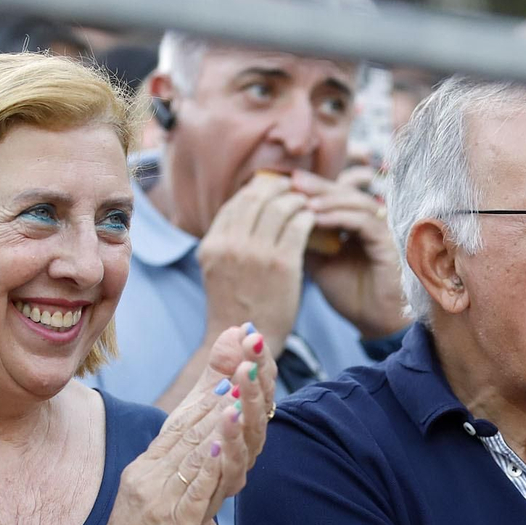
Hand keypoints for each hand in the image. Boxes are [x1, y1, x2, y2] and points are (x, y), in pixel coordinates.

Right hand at [77, 332, 264, 524]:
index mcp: (146, 468)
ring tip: (236, 394)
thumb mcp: (144, 493)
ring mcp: (160, 501)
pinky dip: (204, 471)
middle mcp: (150, 477)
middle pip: (187, 430)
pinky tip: (217, 451)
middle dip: (217, 396)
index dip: (206, 394)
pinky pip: (189, 495)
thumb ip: (164, 466)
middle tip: (242, 366)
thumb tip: (188, 439)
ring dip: (215, 424)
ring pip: (190, 456)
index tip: (230, 368)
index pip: (178, 424)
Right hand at [196, 171, 313, 356]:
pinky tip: (313, 218)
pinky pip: (298, 226)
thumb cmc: (235, 303)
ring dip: (295, 200)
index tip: (271, 187)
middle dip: (277, 187)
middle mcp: (230, 244)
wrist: (244, 338)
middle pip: (257, 198)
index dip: (256, 189)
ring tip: (306, 202)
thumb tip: (247, 207)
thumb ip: (228, 239)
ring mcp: (256, 253)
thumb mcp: (218, 267)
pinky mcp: (282, 265)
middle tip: (293, 186)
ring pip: (280, 207)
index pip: (236, 202)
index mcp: (212, 243)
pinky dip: (307, 217)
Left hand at [294, 168, 407, 338]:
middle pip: (344, 192)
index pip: (333, 196)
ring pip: (355, 202)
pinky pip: (364, 222)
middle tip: (292, 181)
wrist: (372, 321)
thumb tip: (276, 218)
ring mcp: (382, 229)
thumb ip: (304, 239)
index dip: (310, 188)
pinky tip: (317, 219)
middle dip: (317, 186)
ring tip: (302, 201)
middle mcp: (370, 221)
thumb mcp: (318, 262)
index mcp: (354, 223)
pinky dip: (340, 217)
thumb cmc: (349, 294)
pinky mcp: (388, 242)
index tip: (283, 185)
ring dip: (327, 200)